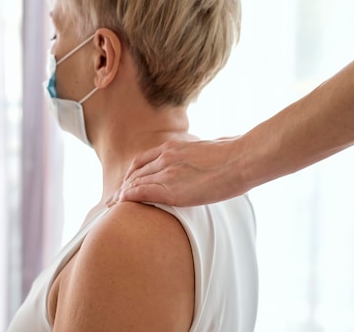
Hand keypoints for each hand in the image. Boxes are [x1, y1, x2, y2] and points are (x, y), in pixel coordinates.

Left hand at [109, 137, 248, 206]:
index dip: (133, 173)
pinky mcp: (170, 189)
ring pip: (134, 183)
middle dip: (124, 185)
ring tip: (112, 206)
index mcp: (174, 147)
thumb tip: (215, 154)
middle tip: (114, 198)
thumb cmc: (236, 154)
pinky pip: (140, 193)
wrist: (241, 160)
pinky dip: (127, 199)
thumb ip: (202, 154)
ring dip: (121, 194)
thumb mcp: (212, 148)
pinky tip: (120, 206)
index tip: (127, 183)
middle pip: (135, 172)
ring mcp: (166, 172)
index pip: (144, 160)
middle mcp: (165, 157)